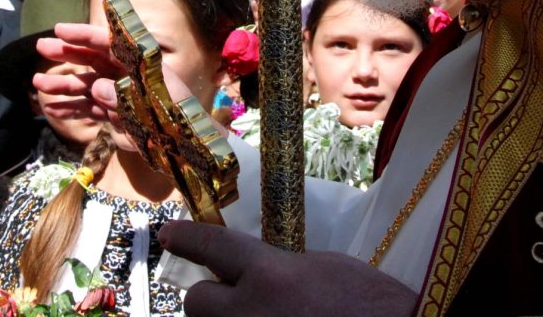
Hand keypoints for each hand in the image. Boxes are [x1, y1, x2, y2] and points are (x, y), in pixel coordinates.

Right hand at [32, 22, 198, 123]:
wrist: (186, 148)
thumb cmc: (176, 117)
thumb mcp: (153, 103)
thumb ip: (125, 94)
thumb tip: (96, 87)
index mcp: (139, 64)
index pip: (110, 43)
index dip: (85, 35)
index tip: (60, 29)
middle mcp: (126, 75)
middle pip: (93, 59)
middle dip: (67, 53)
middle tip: (41, 47)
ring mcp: (118, 95)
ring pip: (85, 85)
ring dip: (63, 84)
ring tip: (37, 84)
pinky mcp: (114, 116)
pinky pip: (88, 109)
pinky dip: (71, 108)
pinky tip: (51, 108)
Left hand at [159, 222, 417, 316]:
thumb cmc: (373, 304)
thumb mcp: (321, 268)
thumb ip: (277, 268)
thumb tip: (247, 274)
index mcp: (272, 275)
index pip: (213, 248)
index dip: (188, 238)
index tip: (169, 234)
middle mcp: (251, 314)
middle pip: (198, 304)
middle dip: (213, 300)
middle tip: (237, 300)